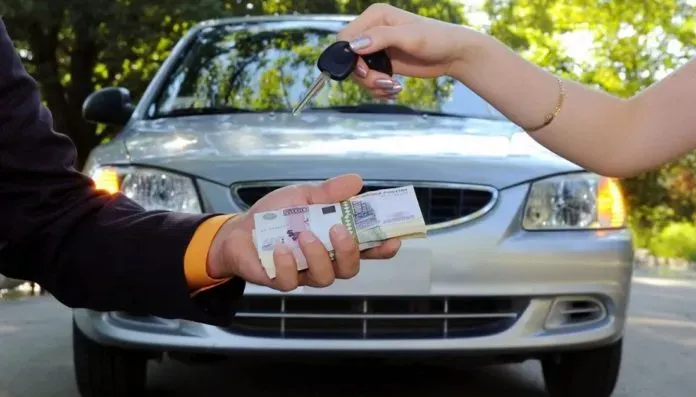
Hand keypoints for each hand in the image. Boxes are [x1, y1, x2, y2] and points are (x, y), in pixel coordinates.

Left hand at [207, 174, 401, 291]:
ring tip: (305, 236)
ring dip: (318, 256)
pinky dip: (287, 264)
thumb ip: (329, 193)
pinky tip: (281, 249)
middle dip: (349, 252)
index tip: (393, 240)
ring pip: (324, 277)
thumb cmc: (276, 215)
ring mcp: (303, 274)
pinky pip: (290, 281)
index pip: (367, 249)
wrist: (239, 229)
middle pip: (350, 268)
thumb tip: (356, 181)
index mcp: (335, 240)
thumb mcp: (303, 196)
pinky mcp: (280, 281)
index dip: (382, 248)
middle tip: (339, 231)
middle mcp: (325, 261)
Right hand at [336, 3, 478, 98]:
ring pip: (358, 73)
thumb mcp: (409, 37)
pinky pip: (369, 80)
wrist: (454, 54)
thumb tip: (354, 46)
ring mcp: (377, 49)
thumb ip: (380, 37)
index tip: (366, 70)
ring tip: (392, 87)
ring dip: (372, 85)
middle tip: (383, 82)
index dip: (350, 57)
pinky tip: (394, 89)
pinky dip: (378, 89)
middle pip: (349, 59)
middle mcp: (372, 31)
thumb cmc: (437, 39)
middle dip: (364, 75)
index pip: (345, 38)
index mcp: (375, 16)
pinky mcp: (384, 64)